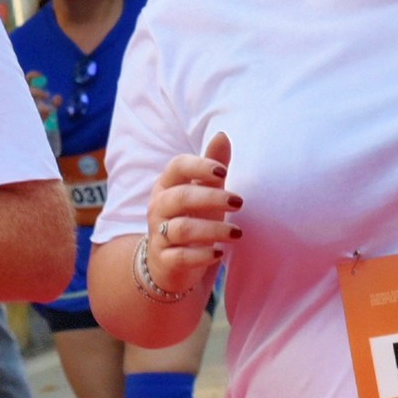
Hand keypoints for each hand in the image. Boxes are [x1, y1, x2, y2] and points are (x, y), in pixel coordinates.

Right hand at [143, 131, 236, 298]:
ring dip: (212, 230)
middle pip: (181, 197)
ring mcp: (158, 235)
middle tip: (239, 202)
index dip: (199, 166)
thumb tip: (223, 134)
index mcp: (167, 185)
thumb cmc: (191, 219)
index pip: (177, 167)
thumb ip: (213, 166)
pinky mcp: (165, 261)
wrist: (169, 264)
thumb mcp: (203, 192)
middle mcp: (158, 208)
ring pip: (182, 229)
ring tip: (237, 233)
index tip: (224, 172)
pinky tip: (219, 253)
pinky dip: (201, 255)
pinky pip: (180, 257)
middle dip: (211, 198)